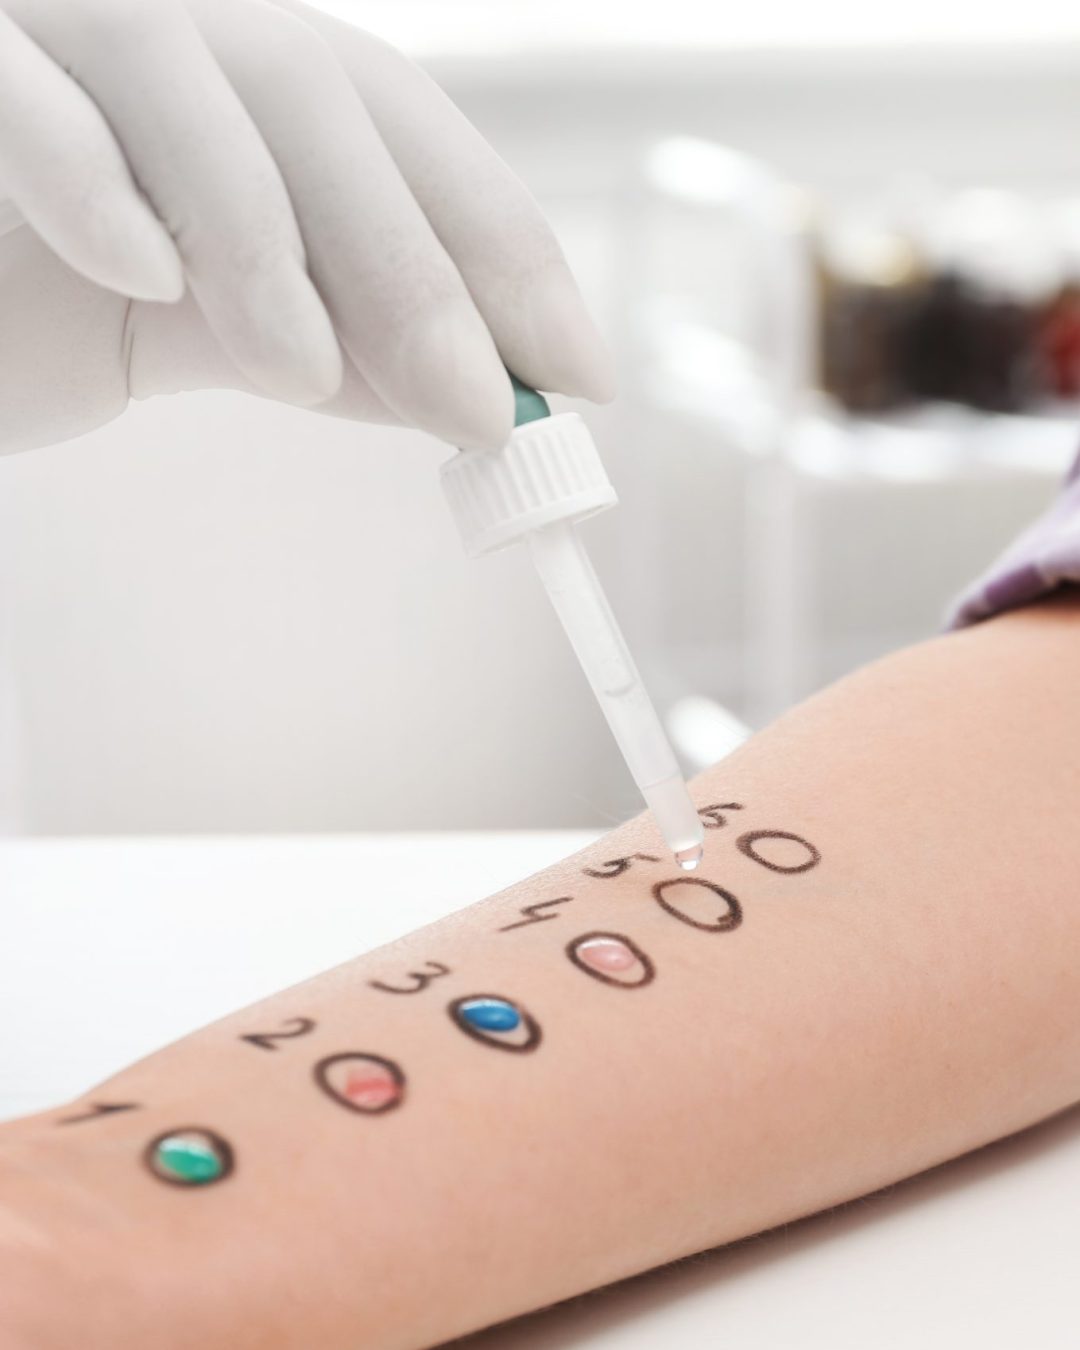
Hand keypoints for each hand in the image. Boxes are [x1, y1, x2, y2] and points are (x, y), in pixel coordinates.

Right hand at [0, 0, 614, 454]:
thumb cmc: (32, 297)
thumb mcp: (205, 326)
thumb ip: (335, 342)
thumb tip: (481, 394)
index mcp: (234, 76)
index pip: (400, 133)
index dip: (503, 247)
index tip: (578, 369)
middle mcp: (160, 25)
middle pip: (319, 102)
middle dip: (414, 270)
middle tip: (475, 409)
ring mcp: (49, 21)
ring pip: (186, 77)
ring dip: (264, 243)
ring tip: (300, 377)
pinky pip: (15, 87)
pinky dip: (85, 174)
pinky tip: (145, 276)